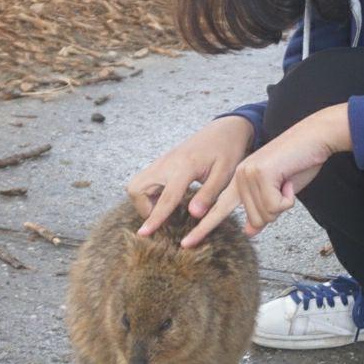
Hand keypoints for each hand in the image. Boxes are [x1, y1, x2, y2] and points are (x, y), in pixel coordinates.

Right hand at [127, 115, 254, 236]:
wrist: (225, 129)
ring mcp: (162, 161)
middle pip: (136, 189)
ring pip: (137, 185)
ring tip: (168, 206)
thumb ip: (208, 194)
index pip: (166, 198)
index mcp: (184, 167)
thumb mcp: (224, 173)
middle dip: (144, 208)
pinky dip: (150, 192)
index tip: (143, 234)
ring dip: (146, 200)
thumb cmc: (227, 150)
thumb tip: (194, 215)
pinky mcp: (162, 161)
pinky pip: (145, 180)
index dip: (155, 218)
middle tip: (165, 216)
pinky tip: (170, 195)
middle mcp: (167, 162)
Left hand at [181, 103, 351, 245]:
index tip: (186, 244)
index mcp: (240, 180)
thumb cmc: (300, 163)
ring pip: (267, 214)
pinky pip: (276, 206)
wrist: (315, 137)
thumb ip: (262, 209)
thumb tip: (249, 231)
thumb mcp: (279, 192)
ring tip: (288, 182)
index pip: (218, 209)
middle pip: (257, 220)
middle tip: (286, 190)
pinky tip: (290, 180)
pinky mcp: (260, 172)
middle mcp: (239, 177)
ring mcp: (247, 173)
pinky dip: (289, 198)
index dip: (203, 228)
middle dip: (277, 210)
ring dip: (284, 203)